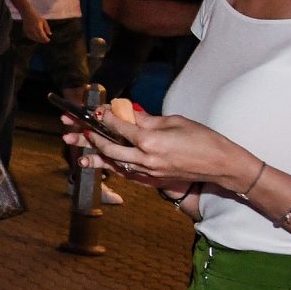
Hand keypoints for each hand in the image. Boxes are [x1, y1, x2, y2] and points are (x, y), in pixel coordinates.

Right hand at [18, 14, 50, 43]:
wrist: (27, 13)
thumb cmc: (36, 16)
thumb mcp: (44, 21)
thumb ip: (47, 28)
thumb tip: (50, 34)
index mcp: (38, 28)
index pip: (42, 36)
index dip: (46, 39)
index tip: (48, 40)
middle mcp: (33, 30)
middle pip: (38, 39)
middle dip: (42, 40)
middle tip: (46, 41)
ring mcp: (28, 31)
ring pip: (34, 39)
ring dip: (38, 40)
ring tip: (42, 40)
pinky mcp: (25, 31)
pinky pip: (30, 37)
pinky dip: (33, 38)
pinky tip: (36, 38)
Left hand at [61, 106, 254, 193]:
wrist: (220, 164)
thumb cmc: (202, 138)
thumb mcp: (174, 122)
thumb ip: (147, 120)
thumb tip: (127, 115)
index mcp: (150, 140)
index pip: (118, 126)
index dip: (104, 117)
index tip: (94, 110)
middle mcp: (145, 158)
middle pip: (108, 147)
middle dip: (87, 138)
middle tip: (70, 130)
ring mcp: (148, 172)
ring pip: (113, 164)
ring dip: (94, 158)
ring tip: (76, 154)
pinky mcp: (152, 179)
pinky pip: (126, 173)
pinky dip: (113, 167)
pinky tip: (101, 164)